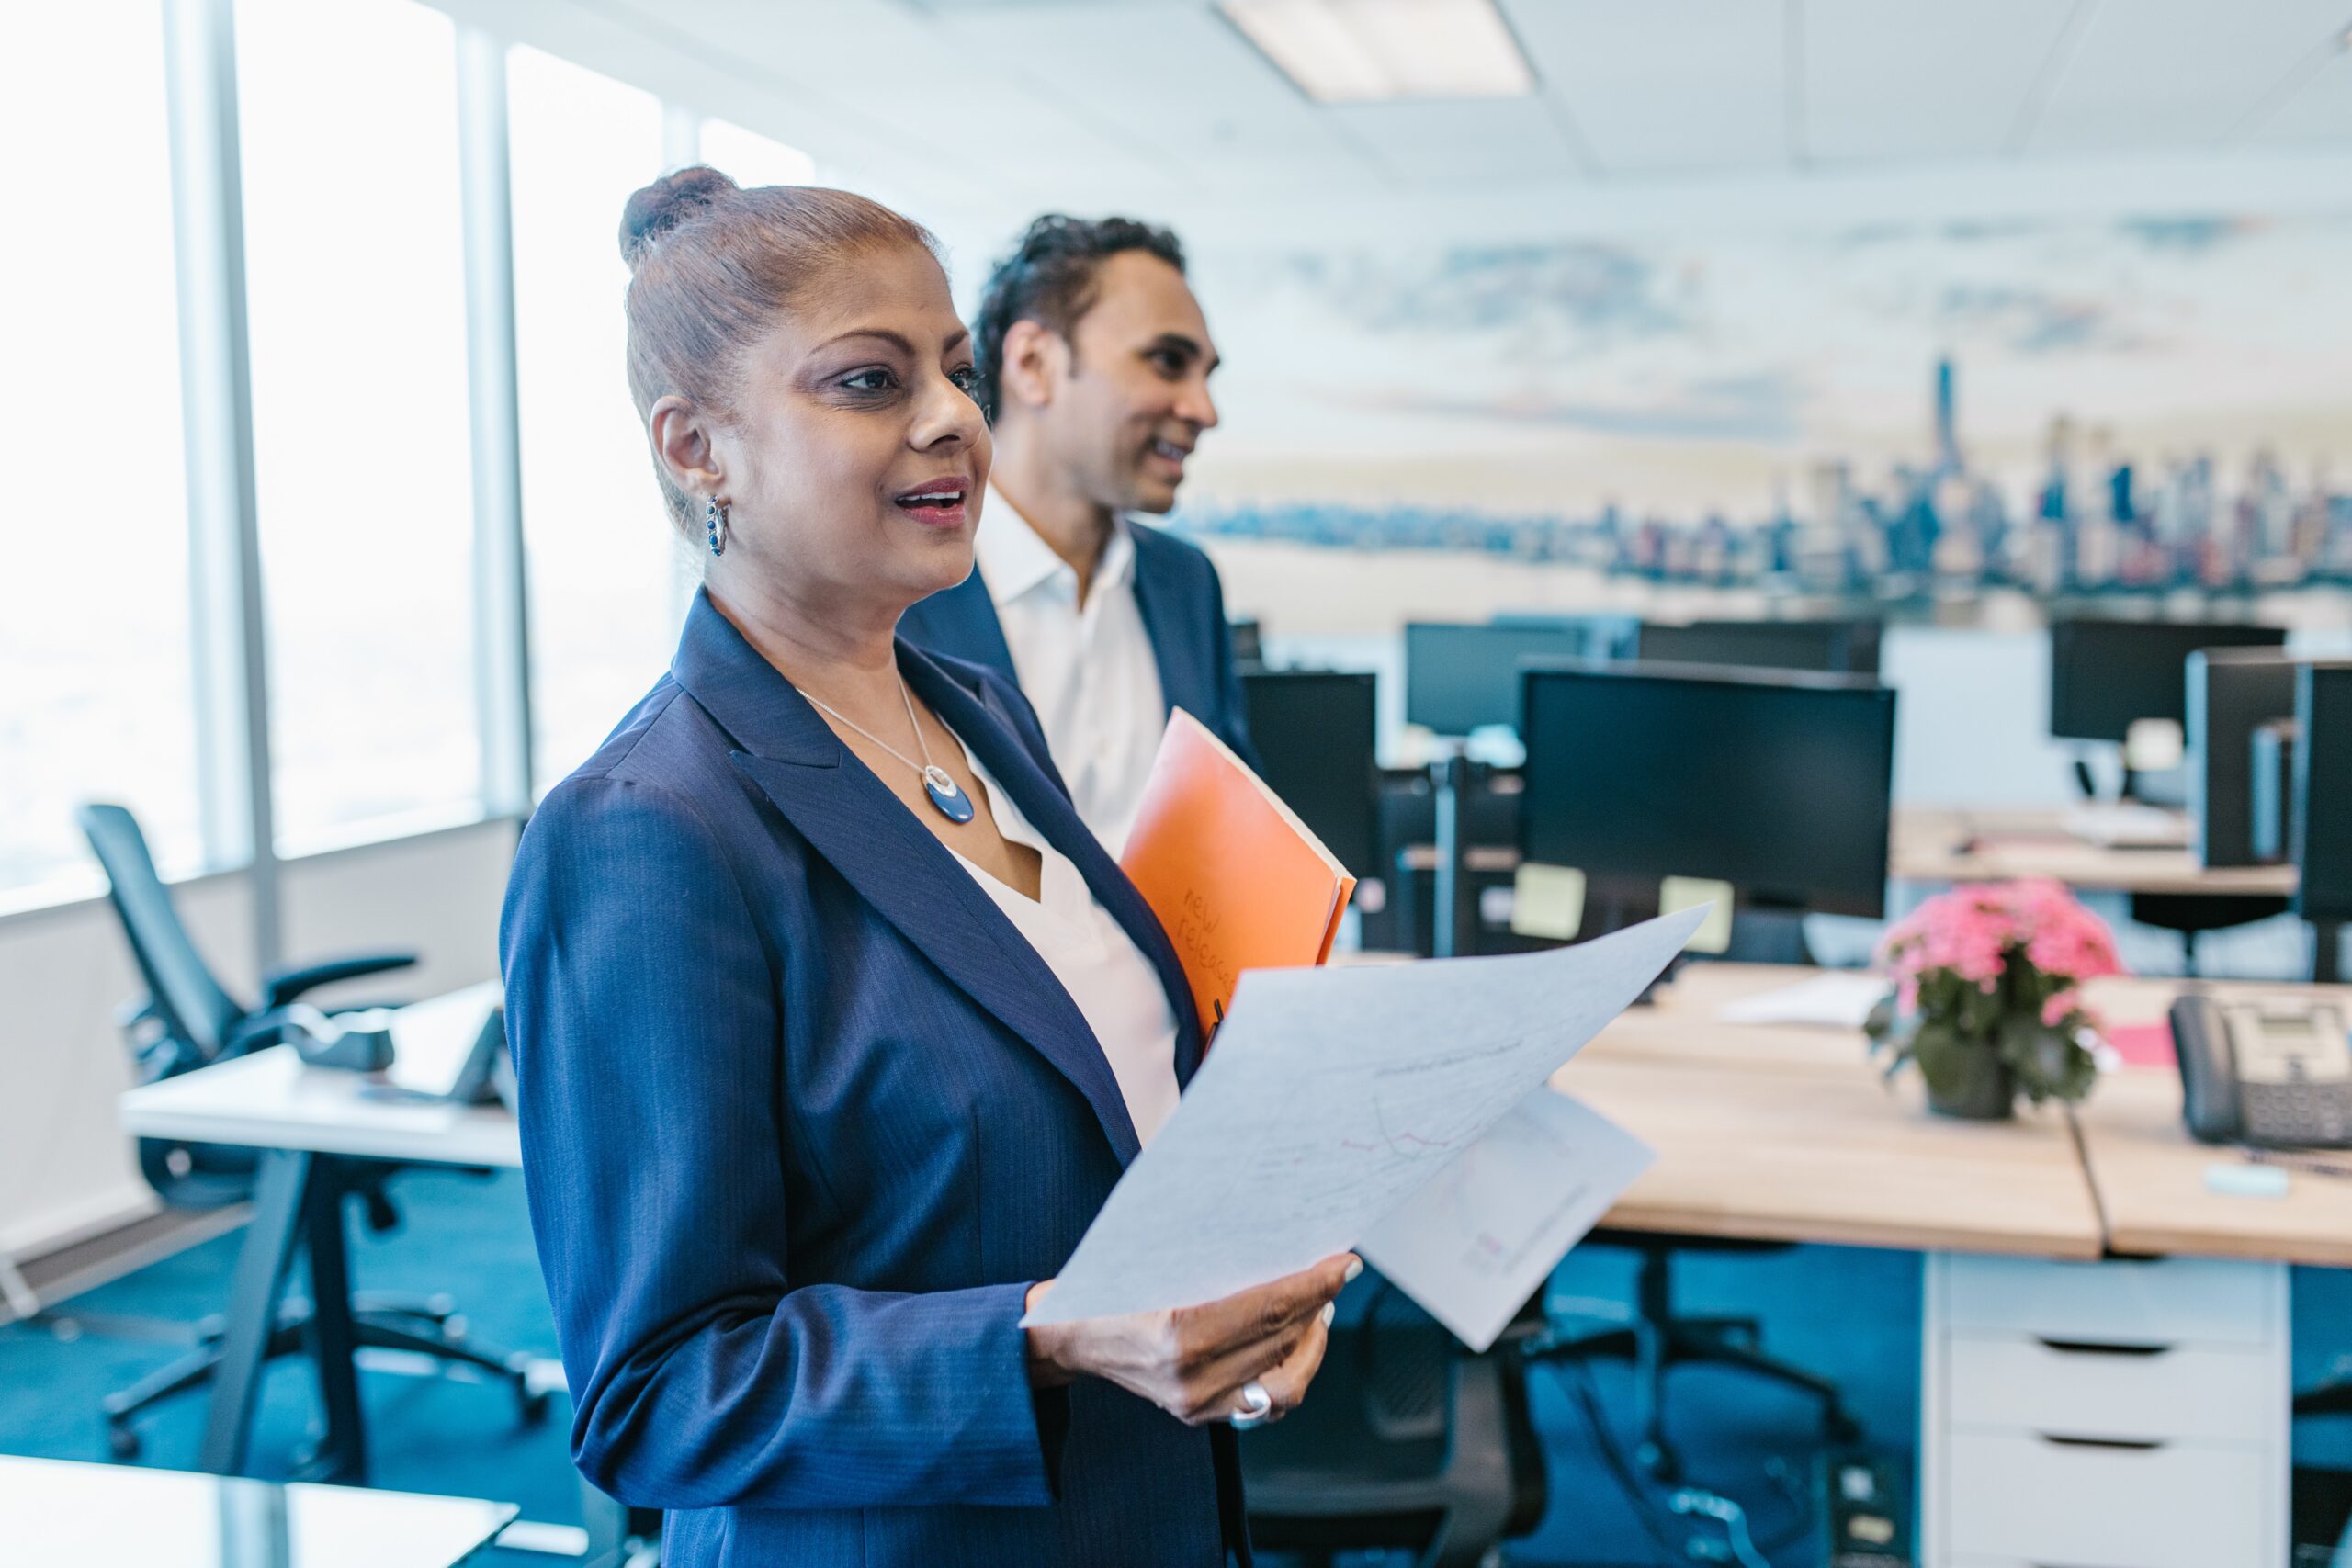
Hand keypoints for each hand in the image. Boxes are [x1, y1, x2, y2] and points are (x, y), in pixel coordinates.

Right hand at [1023, 1253, 1358, 1426]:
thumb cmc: (1108, 1283)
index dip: (1315, 1283)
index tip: (1345, 1261)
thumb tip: (1280, 1228)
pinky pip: (1265, 1404)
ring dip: (1313, 1343)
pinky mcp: (1199, 1416)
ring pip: (1286, 1384)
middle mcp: (1192, 1377)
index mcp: (1178, 1331)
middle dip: (1320, 1302)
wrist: (1067, 1335)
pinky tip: (1293, 1341)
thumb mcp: (1152, 1254)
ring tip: (1318, 1309)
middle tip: (1339, 1273)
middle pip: (1282, 1339)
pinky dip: (1289, 1371)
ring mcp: (1196, 1404)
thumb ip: (1211, 1250)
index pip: (1271, 1307)